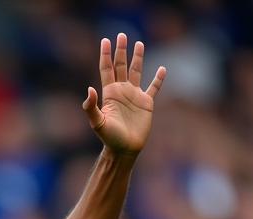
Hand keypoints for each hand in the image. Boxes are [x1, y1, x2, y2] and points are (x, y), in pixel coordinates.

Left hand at [83, 34, 165, 155]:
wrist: (124, 149)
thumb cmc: (109, 138)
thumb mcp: (97, 123)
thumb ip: (91, 107)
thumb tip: (90, 89)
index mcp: (110, 93)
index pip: (107, 69)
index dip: (105, 55)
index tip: (105, 40)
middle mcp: (122, 91)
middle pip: (121, 66)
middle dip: (121, 51)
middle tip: (121, 35)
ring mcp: (134, 96)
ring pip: (136, 71)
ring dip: (137, 58)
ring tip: (138, 44)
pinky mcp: (146, 103)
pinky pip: (153, 87)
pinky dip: (158, 79)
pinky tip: (162, 69)